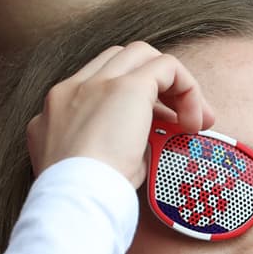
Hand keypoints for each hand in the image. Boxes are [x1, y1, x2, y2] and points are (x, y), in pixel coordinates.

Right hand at [26, 42, 212, 185]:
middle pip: (120, 60)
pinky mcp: (126, 86)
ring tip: (194, 121)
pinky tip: (193, 122)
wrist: (74, 198)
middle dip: (156, 85)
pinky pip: (168, 67)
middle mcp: (71, 89)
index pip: (98, 82)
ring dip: (174, 84)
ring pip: (143, 55)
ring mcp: (96, 83)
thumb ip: (114, 149)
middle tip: (181, 120)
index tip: (156, 126)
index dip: (134, 98)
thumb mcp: (94, 168)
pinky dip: (188, 89)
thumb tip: (141, 148)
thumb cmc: (85, 197)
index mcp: (58, 110)